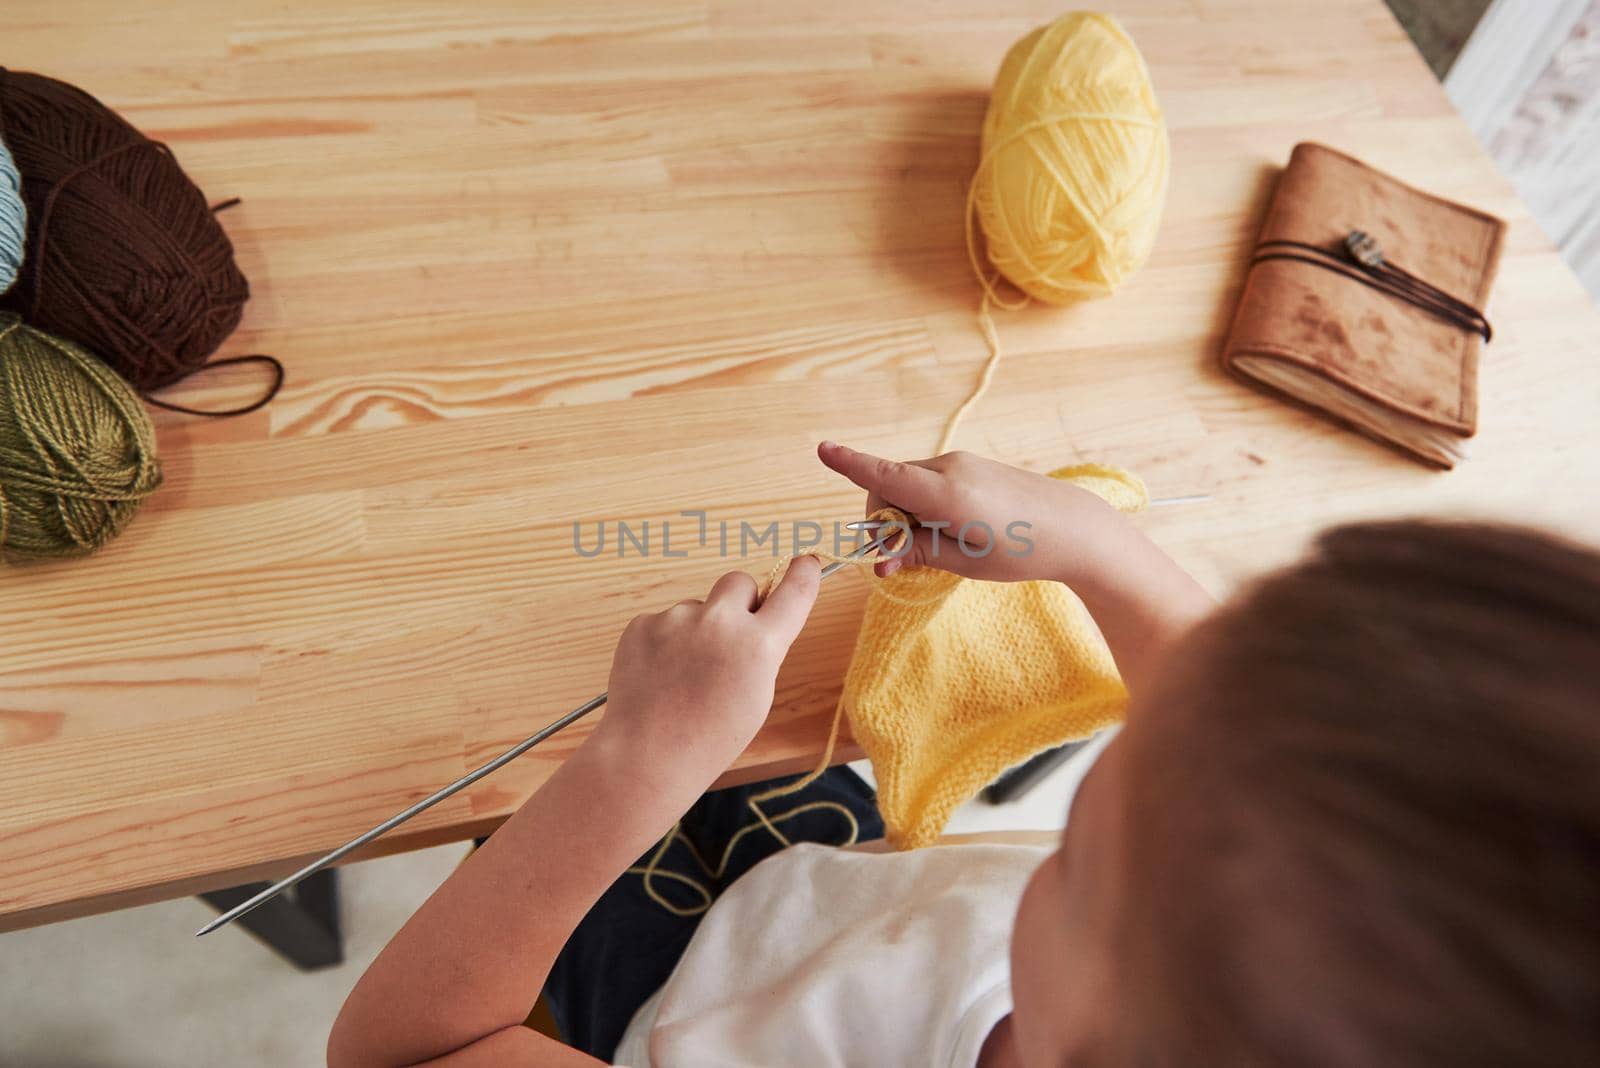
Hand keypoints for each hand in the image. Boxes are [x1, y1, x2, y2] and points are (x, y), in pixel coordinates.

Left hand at [594, 557, 821, 784]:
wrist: (648, 755)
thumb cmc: (709, 737)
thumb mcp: (757, 696)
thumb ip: (761, 651)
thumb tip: (755, 621)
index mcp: (758, 645)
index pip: (793, 593)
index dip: (803, 574)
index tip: (806, 562)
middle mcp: (720, 622)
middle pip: (739, 582)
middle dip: (739, 602)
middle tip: (729, 639)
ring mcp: (677, 619)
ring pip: (697, 607)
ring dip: (697, 629)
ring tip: (684, 676)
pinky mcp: (643, 624)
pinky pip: (664, 621)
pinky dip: (665, 642)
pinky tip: (660, 675)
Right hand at [817, 441, 1130, 583]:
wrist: (1074, 527)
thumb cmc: (1023, 550)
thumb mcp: (966, 563)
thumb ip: (917, 552)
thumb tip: (879, 556)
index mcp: (948, 494)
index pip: (888, 476)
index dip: (852, 465)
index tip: (822, 450)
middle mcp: (949, 469)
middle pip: (888, 489)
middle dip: (882, 524)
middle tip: (894, 565)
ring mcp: (959, 463)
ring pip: (906, 486)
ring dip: (904, 518)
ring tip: (935, 549)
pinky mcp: (967, 466)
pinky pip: (925, 483)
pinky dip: (922, 508)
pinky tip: (948, 532)